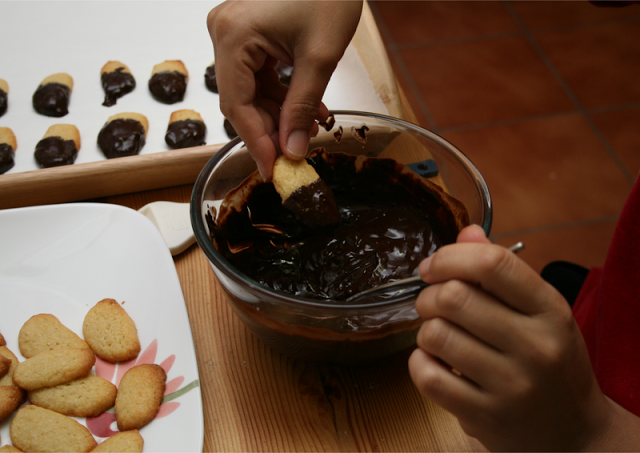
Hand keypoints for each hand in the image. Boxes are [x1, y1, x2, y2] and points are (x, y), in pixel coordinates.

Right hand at [207, 0, 362, 179]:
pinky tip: (310, 110)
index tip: (273, 171)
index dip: (256, 143)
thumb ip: (303, 107)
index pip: (237, 105)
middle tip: (294, 155)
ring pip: (251, 91)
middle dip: (271, 130)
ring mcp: (235, 32)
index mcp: (233, 35)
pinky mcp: (250, 34)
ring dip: (281, 115)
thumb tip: (291, 149)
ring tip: (311, 131)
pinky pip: (260, 76)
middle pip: (241, 100)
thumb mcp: (320, 56)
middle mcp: (225, 32)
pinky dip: (283, 95)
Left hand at [408, 225, 618, 450]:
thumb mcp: (540, 312)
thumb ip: (501, 271)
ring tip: (440, 335)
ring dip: (426, 330)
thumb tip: (466, 232)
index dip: (450, 257)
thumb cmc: (550, 361)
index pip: (492, 264)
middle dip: (429, 295)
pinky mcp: (485, 416)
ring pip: (435, 335)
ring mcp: (511, 385)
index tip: (432, 266)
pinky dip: (420, 362)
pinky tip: (435, 362)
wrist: (572, 434)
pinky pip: (427, 375)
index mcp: (550, 310)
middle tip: (433, 304)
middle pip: (454, 297)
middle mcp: (536, 346)